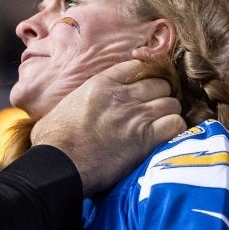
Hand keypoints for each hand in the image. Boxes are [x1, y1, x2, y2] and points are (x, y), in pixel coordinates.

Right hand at [31, 60, 184, 195]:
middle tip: (154, 108)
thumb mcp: (65, 105)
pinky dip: (174, 128)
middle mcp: (124, 95)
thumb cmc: (53, 139)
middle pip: (160, 84)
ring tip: (161, 123)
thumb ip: (83, 98)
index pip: (136, 66)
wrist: (60, 163)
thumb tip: (81, 105)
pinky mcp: (146, 138)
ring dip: (168, 112)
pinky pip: (175, 124)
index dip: (144, 76)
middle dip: (160, 95)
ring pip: (171, 103)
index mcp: (102, 83)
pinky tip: (166, 135)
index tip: (142, 86)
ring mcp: (137, 115)